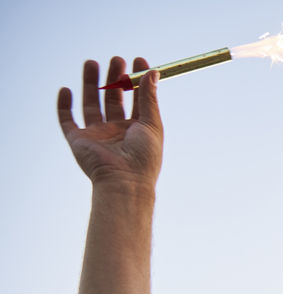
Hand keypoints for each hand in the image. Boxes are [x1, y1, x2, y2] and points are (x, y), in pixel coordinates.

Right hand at [57, 57, 162, 188]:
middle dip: (114, 78)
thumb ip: (149, 98)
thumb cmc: (143, 157)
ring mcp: (97, 135)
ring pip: (91, 104)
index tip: (138, 61)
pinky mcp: (78, 140)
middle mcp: (117, 131)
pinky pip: (67, 120)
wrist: (124, 180)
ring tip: (92, 63)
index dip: (137, 80)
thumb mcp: (152, 124)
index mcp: (137, 129)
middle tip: (116, 59)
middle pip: (113, 99)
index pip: (137, 99)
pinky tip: (66, 89)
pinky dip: (64, 105)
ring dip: (91, 84)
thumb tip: (153, 72)